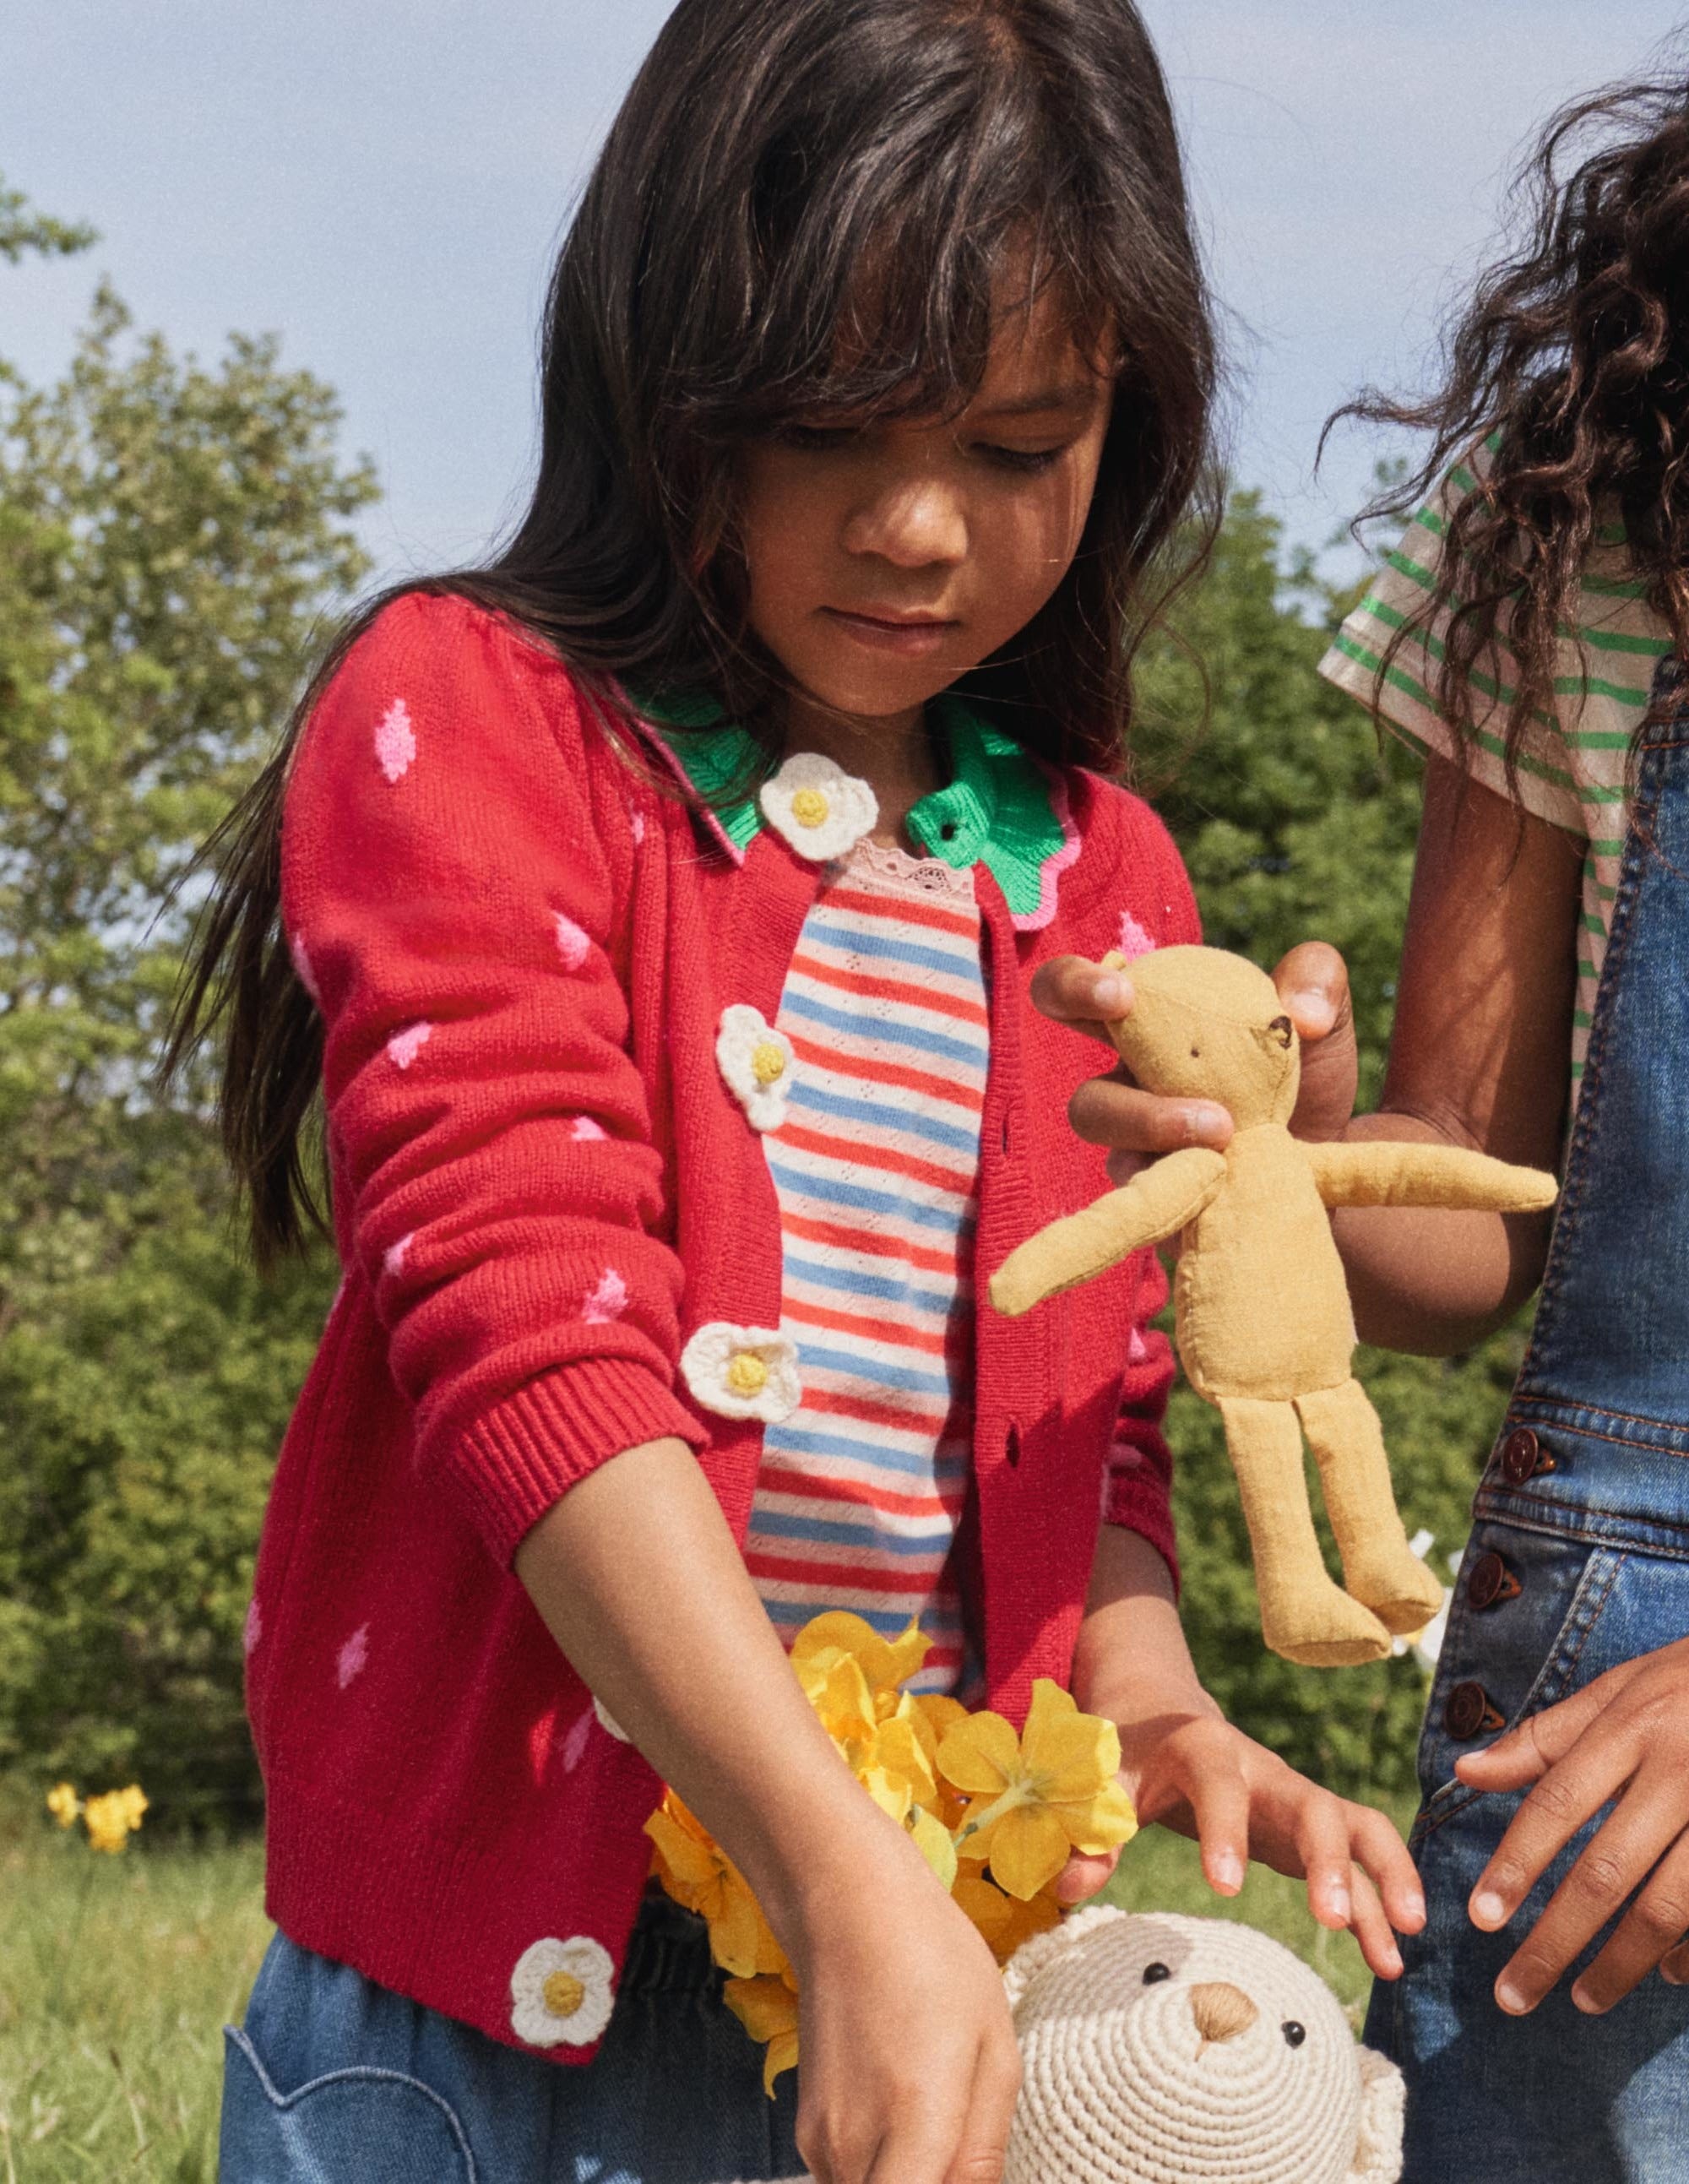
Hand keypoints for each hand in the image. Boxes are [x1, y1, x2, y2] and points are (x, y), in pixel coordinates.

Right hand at [790, 1840, 1020, 2182]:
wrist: (848, 1908)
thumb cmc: (934, 1962)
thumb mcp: (993, 2048)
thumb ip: (984, 2150)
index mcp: (914, 2123)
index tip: (962, 2162)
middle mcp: (856, 2148)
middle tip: (961, 2136)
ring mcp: (821, 2146)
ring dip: (915, 2178)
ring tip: (941, 2118)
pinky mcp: (806, 2136)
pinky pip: (855, 2180)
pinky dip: (886, 2169)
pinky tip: (906, 2111)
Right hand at [1030, 942, 1357, 1184]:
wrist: (1333, 1167)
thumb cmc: (1309, 1082)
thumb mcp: (1322, 1019)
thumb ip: (1316, 983)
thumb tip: (1303, 1014)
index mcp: (1153, 1026)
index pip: (1084, 992)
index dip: (1077, 983)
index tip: (1119, 992)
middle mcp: (1128, 1080)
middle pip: (1061, 1030)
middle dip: (1074, 1025)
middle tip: (1120, 1007)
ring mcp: (1133, 1143)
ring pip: (1095, 1117)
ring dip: (1148, 1114)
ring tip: (1222, 1127)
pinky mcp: (1154, 1193)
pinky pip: (1139, 1185)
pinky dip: (1181, 1173)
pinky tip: (1226, 1174)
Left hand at [1053, 1704, 1424, 1981]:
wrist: (1160, 1715)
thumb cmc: (1129, 1752)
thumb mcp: (1105, 1781)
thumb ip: (1094, 1830)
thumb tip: (1072, 1885)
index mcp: (1204, 1750)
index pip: (1220, 1785)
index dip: (1224, 1831)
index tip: (1222, 1886)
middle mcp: (1263, 1771)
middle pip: (1311, 1805)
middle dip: (1327, 1860)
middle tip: (1334, 1919)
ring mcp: (1293, 1798)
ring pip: (1356, 1826)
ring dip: (1386, 1875)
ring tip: (1407, 1935)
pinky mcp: (1308, 1827)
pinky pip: (1357, 1857)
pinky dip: (1379, 1900)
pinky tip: (1390, 1955)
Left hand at [1455, 1637, 1688, 2015]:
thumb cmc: (1688, 1683)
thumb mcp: (1619, 1690)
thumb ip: (1545, 1738)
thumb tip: (1465, 1771)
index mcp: (1632, 1728)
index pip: (1559, 1804)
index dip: (1517, 1863)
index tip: (1481, 1919)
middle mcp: (1680, 1772)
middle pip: (1607, 1872)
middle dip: (1556, 1940)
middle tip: (1514, 1994)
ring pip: (1667, 1908)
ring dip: (1621, 1964)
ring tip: (1583, 2000)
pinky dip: (1687, 1951)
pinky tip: (1662, 1973)